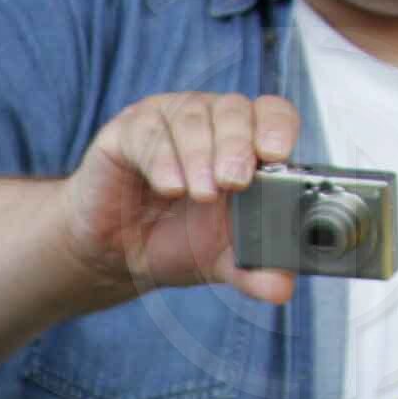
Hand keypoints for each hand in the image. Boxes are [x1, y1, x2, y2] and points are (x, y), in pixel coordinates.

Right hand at [61, 91, 304, 309]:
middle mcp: (211, 123)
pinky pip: (148, 130)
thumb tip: (282, 288)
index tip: (276, 154)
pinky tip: (169, 187)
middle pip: (234, 110)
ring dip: (199, 155)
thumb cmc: (174, 241)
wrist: (116, 256)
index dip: (276, 126)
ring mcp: (170, 122)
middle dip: (237, 145)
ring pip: (192, 115)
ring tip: (199, 193)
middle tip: (235, 182)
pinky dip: (162, 158)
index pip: (271, 113)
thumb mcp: (221, 261)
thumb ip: (254, 270)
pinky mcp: (129, 131)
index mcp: (245, 145)